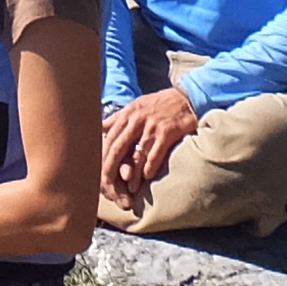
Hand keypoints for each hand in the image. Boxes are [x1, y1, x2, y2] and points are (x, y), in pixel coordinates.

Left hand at [99, 89, 199, 211]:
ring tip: (131, 188)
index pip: (108, 139)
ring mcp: (152, 126)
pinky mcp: (167, 132)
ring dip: (132, 174)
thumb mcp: (135, 106)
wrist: (187, 97)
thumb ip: (118, 119)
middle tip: (111, 186)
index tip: (100, 174)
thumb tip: (99, 129)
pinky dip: (150, 166)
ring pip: (136, 154)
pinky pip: (155, 153)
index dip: (102, 158)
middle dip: (111, 170)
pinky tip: (147, 176)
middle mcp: (136, 120)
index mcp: (126, 115)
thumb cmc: (159, 105)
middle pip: (117, 148)